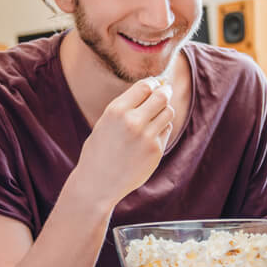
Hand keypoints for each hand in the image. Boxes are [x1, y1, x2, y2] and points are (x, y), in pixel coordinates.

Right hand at [77, 78, 173, 205]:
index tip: (156, 84)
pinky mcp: (155, 150)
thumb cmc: (99, 151)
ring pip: (168, 112)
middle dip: (165, 92)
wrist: (98, 183)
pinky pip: (166, 130)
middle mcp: (132, 121)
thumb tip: (152, 88)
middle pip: (162, 96)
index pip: (145, 86)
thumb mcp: (106, 122)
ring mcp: (146, 136)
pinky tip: (150, 137)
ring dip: (164, 111)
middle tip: (166, 92)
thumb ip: (127, 107)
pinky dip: (162, 129)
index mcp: (116, 110)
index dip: (154, 83)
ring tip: (155, 117)